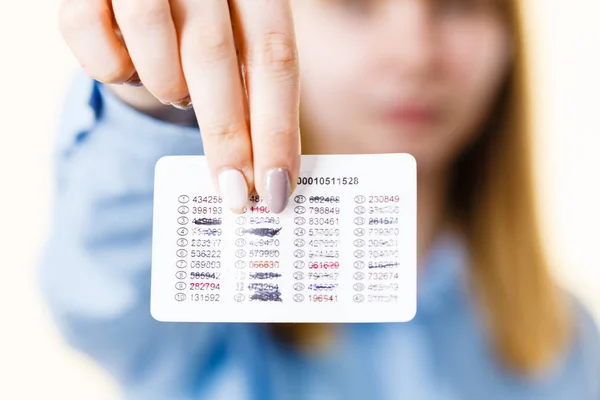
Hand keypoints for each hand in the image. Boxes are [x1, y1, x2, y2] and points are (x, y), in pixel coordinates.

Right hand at [59, 0, 300, 212]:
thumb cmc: (199, 19)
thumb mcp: (239, 34)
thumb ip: (253, 83)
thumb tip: (270, 171)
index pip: (273, 56)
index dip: (277, 129)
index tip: (277, 189)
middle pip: (214, 58)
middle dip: (227, 138)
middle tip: (235, 193)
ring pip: (152, 50)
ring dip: (169, 89)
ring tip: (177, 91)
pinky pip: (93, 44)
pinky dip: (114, 69)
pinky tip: (130, 63)